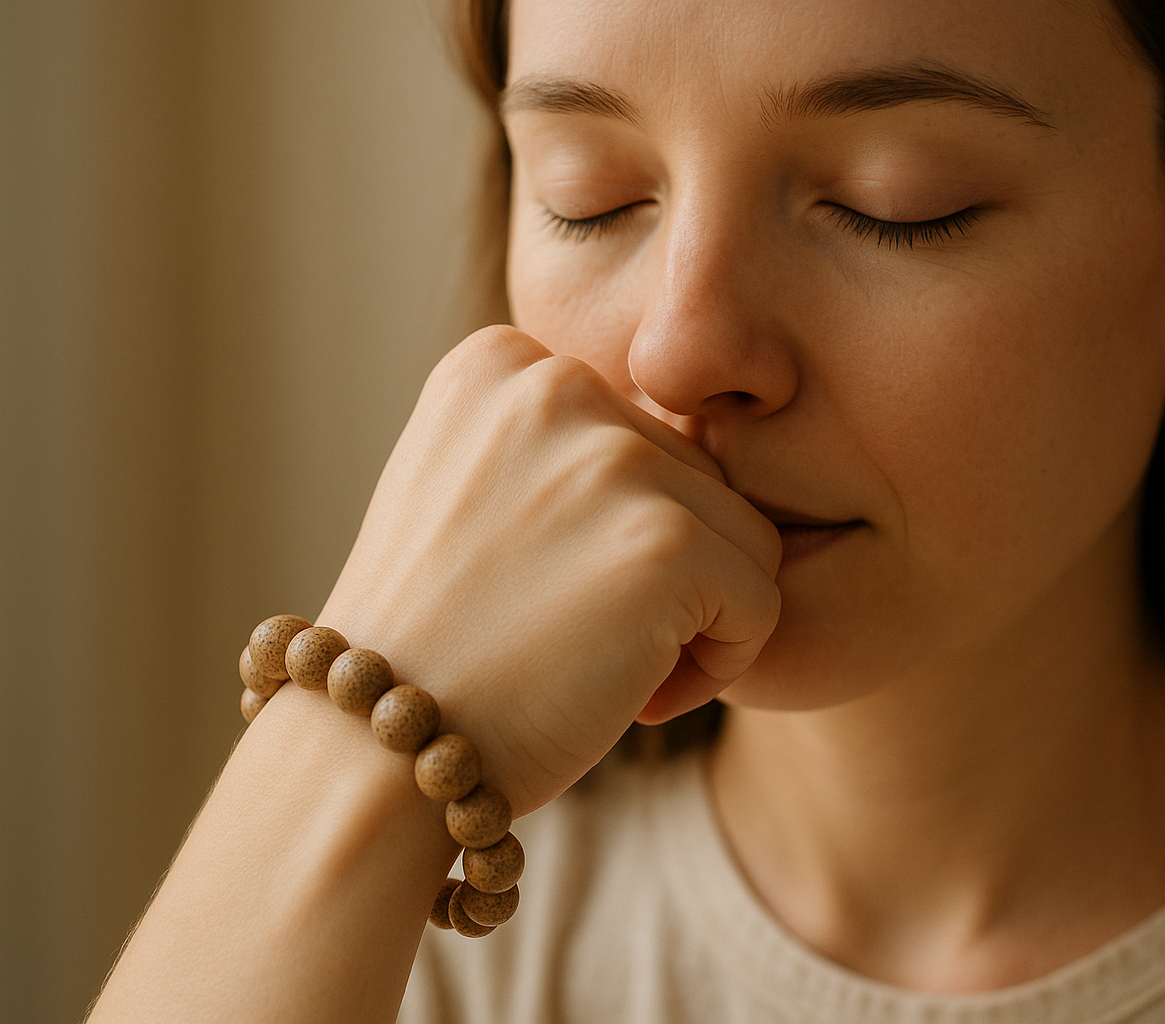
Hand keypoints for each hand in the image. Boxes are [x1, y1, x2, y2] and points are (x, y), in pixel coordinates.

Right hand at [317, 325, 781, 815]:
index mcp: (501, 363)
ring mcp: (613, 458)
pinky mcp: (666, 540)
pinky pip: (763, 602)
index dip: (617, 530)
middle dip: (663, 573)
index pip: (641, 433)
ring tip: (606, 668)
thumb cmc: (432, 646)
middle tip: (579, 643)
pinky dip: (722, 665)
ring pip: (744, 536)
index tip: (549, 591)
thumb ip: (562, 451)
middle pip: (700, 479)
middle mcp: (557, 384)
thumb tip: (698, 443)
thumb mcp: (470, 495)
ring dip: (698, 618)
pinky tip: (637, 699)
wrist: (373, 755)